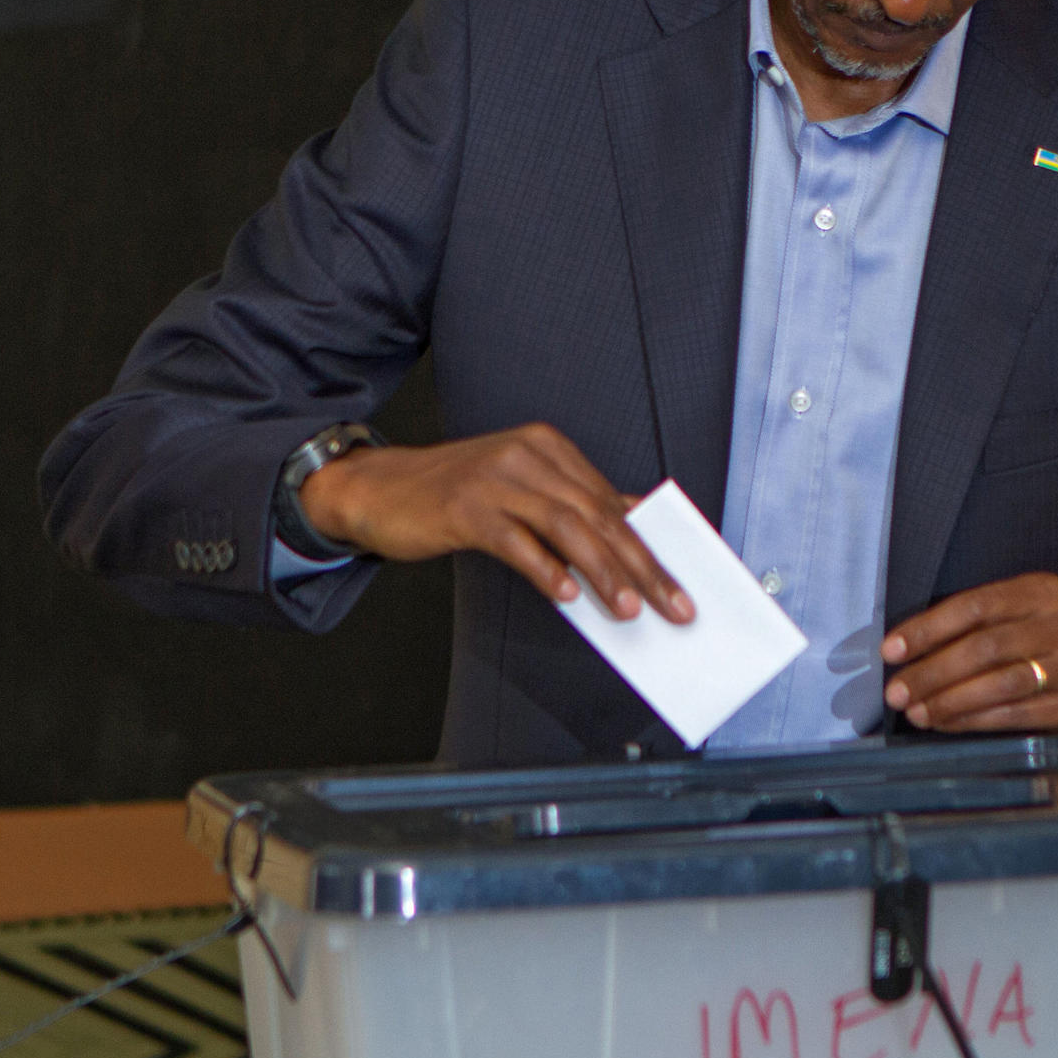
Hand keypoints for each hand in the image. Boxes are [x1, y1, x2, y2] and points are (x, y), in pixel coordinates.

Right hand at [299, 423, 692, 622]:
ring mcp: (496, 478)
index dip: (650, 545)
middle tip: (671, 605)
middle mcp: (528, 456)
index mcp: (549, 449)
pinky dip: (545, 568)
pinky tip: (565, 595)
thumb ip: (568, 513)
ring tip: (629, 608)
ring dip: (603, 571)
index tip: (679, 582)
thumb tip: (627, 550)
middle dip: (641, 564)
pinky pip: (515, 541)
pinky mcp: (465, 506)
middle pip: (599, 514)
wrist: (377, 488)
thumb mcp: (518, 492)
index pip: (613, 501)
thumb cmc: (454, 497)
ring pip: (566, 526)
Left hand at [879, 573, 1057, 731]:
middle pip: (985, 648)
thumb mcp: (1024, 611)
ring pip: (1000, 684)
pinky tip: (947, 723)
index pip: (974, 606)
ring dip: (951, 701)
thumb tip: (908, 648)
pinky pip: (1015, 714)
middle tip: (897, 691)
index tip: (891, 649)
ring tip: (917, 713)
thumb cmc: (1048, 637)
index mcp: (1040, 591)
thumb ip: (977, 621)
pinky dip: (974, 720)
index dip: (928, 628)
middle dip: (933, 672)